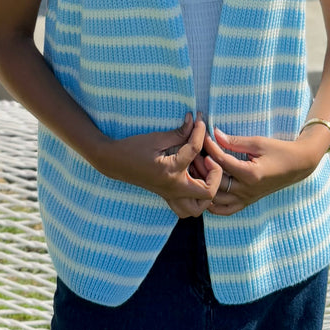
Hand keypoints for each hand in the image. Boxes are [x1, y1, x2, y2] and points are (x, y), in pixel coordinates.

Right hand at [100, 113, 223, 217]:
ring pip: (197, 208)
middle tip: (209, 157)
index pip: (194, 151)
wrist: (114, 162)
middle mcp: (173, 187)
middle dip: (216, 175)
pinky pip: (185, 208)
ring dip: (207, 191)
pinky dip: (195, 199)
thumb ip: (178, 132)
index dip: (199, 132)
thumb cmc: (134, 148)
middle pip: (207, 193)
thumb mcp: (157, 138)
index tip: (200, 120)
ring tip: (203, 171)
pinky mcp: (167, 196)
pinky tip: (194, 179)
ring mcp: (170, 195)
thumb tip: (194, 120)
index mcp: (170, 171)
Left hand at [202, 128, 323, 215]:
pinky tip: (205, 192)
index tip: (202, 137)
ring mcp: (247, 198)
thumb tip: (215, 134)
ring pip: (217, 199)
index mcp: (250, 174)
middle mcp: (247, 190)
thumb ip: (235, 141)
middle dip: (202, 167)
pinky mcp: (247, 202)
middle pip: (216, 182)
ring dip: (204, 185)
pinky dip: (213, 204)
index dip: (210, 148)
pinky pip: (226, 210)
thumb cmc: (279, 151)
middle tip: (193, 153)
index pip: (222, 162)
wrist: (297, 165)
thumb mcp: (258, 142)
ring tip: (195, 170)